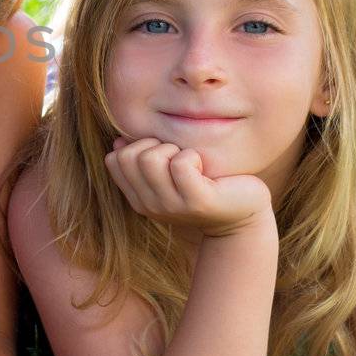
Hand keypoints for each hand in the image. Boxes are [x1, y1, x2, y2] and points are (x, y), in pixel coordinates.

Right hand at [105, 138, 273, 236]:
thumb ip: (142, 160)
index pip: (113, 159)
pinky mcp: (197, 202)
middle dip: (153, 145)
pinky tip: (204, 168)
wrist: (242, 215)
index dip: (135, 146)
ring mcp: (173, 206)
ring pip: (150, 158)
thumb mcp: (167, 174)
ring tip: (191, 162)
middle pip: (129, 156)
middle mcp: (150, 206)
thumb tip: (119, 140)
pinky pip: (181, 164)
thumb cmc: (204, 185)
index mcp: (139, 198)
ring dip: (173, 149)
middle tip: (177, 157)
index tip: (160, 154)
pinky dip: (193, 155)